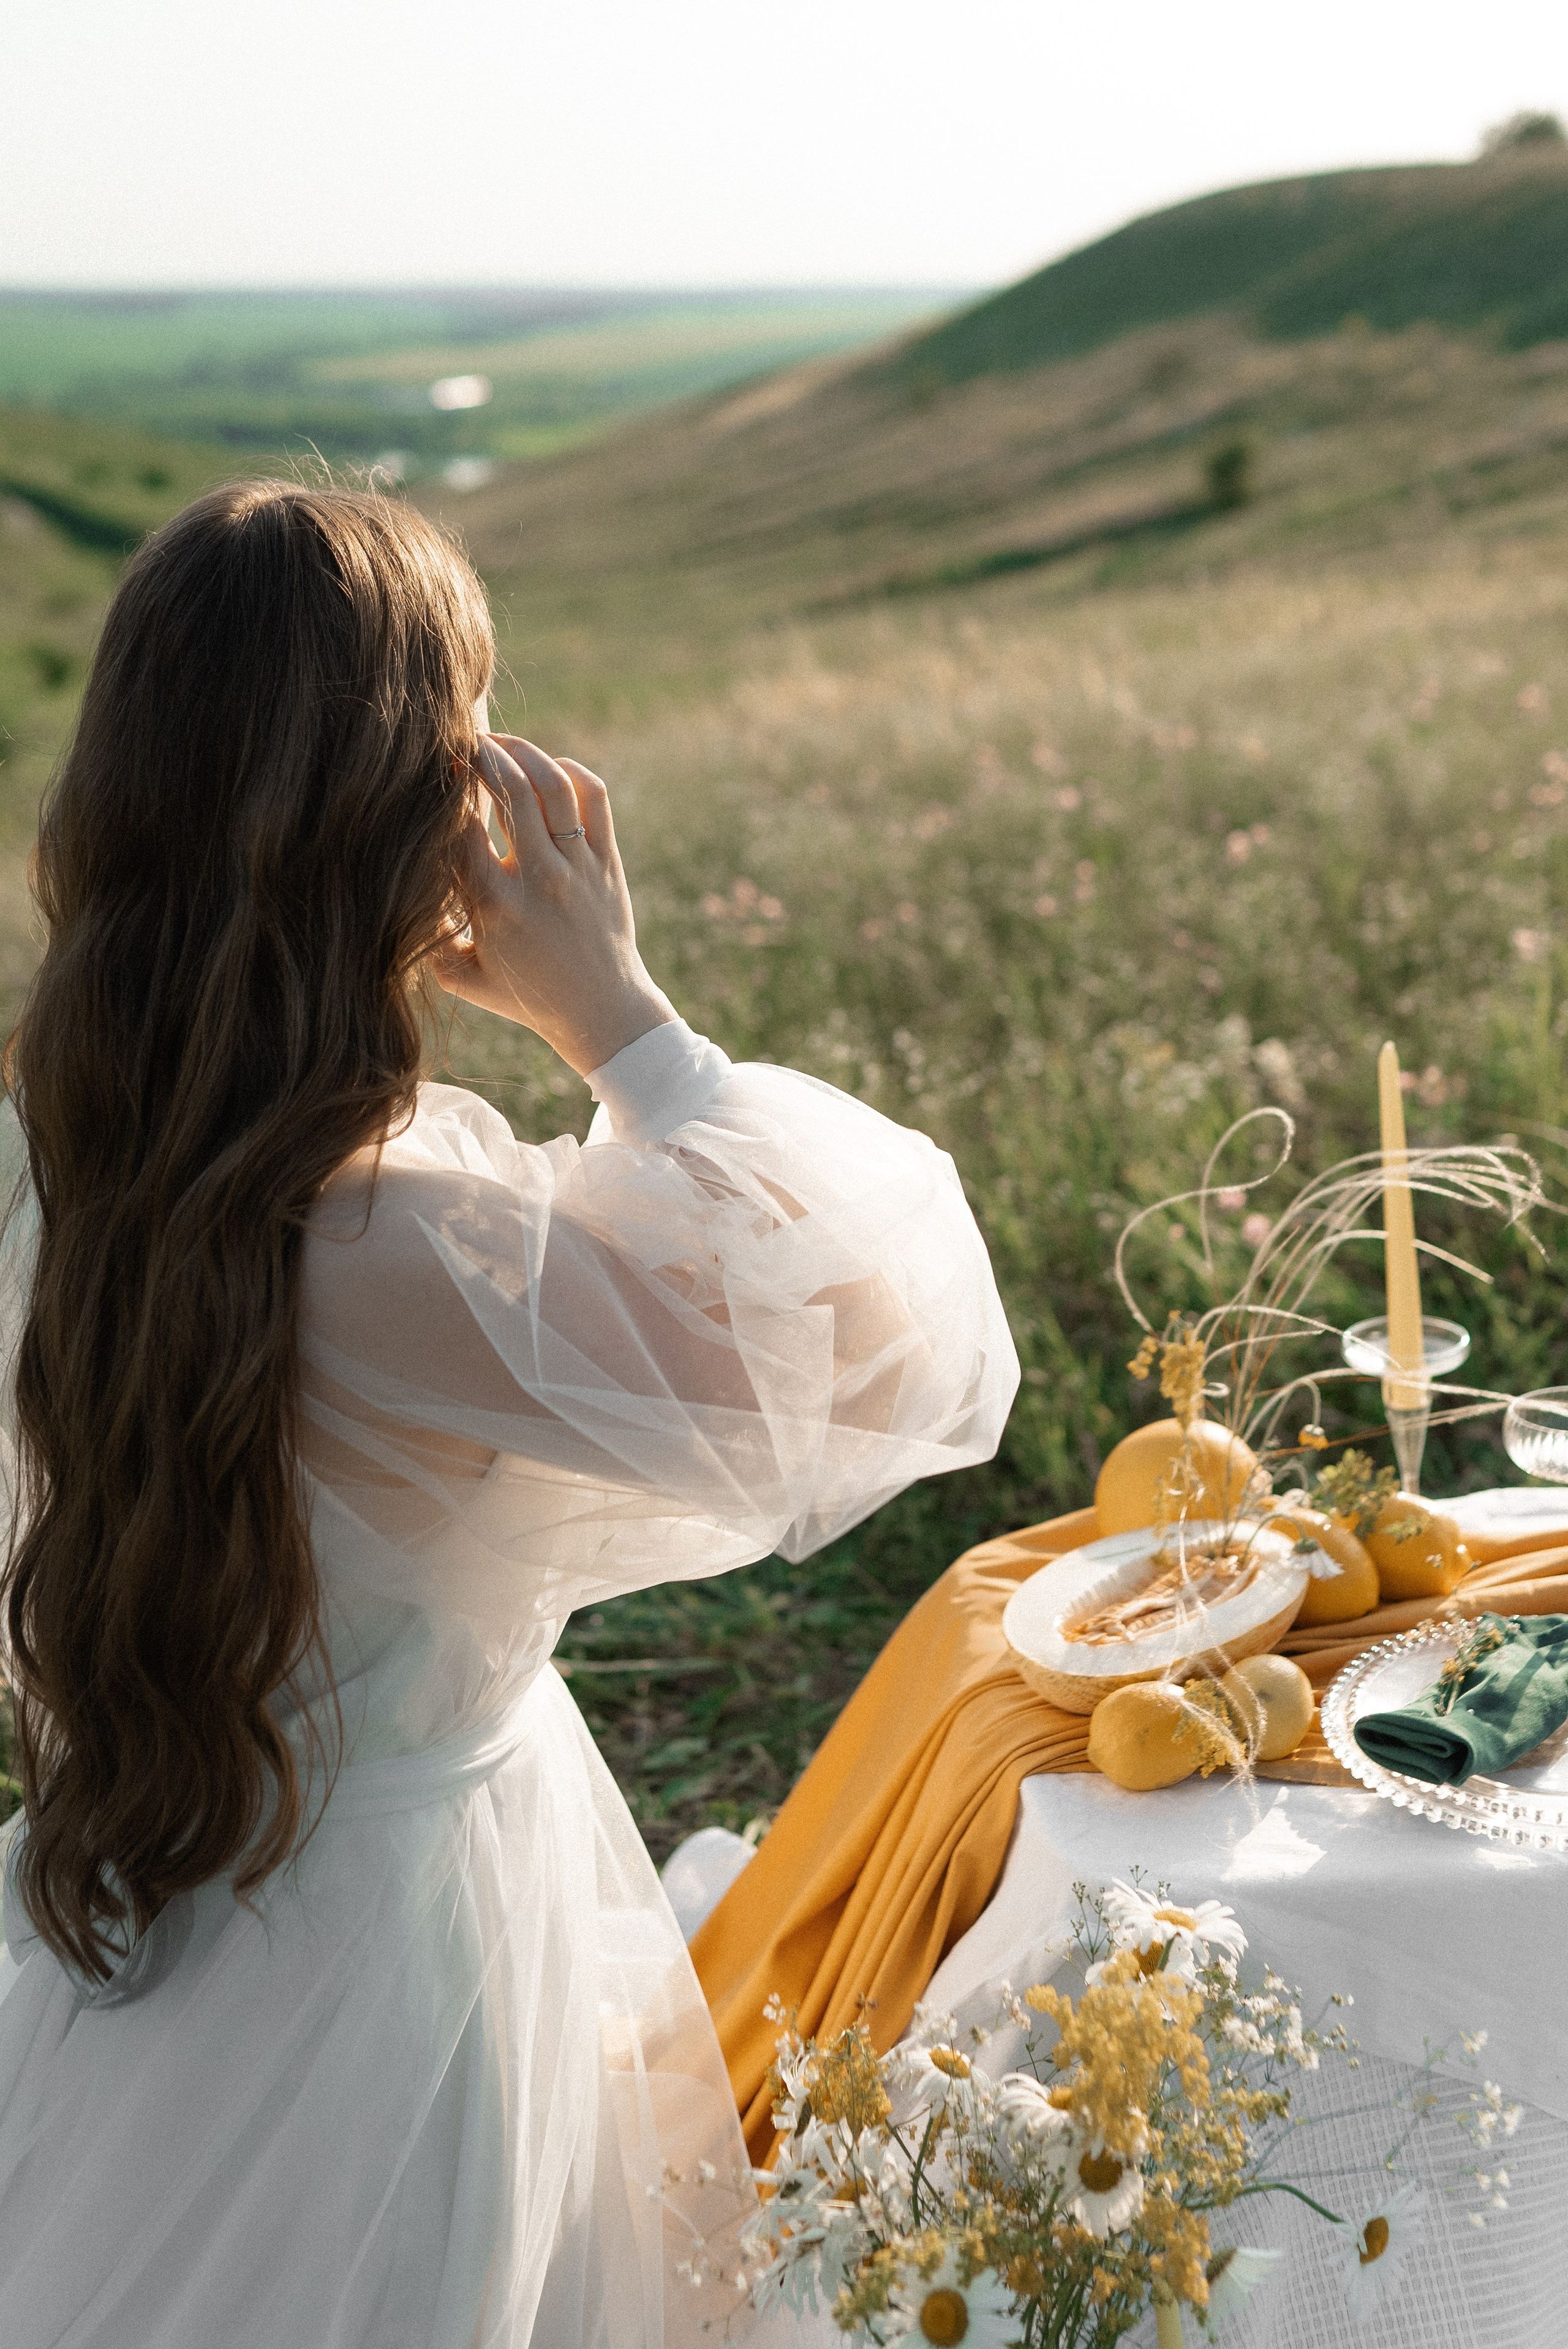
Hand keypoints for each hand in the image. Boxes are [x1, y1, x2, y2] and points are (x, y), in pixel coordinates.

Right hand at [429, 735, 676, 1075]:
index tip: (431, 776)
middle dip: (482, 753)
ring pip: (553, 784)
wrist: (601, 1012)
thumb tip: (399, 888)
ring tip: (500, 744)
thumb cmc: (526, 996)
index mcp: (493, 904)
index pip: (460, 826)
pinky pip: (593, 797)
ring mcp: (578, 867)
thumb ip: (428, 934)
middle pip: (509, 789)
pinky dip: (571, 771)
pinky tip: (549, 769)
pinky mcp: (608, 862)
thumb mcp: (462, 976)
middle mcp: (538, 878)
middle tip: (465, 741)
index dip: (444, 791)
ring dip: (524, 751)